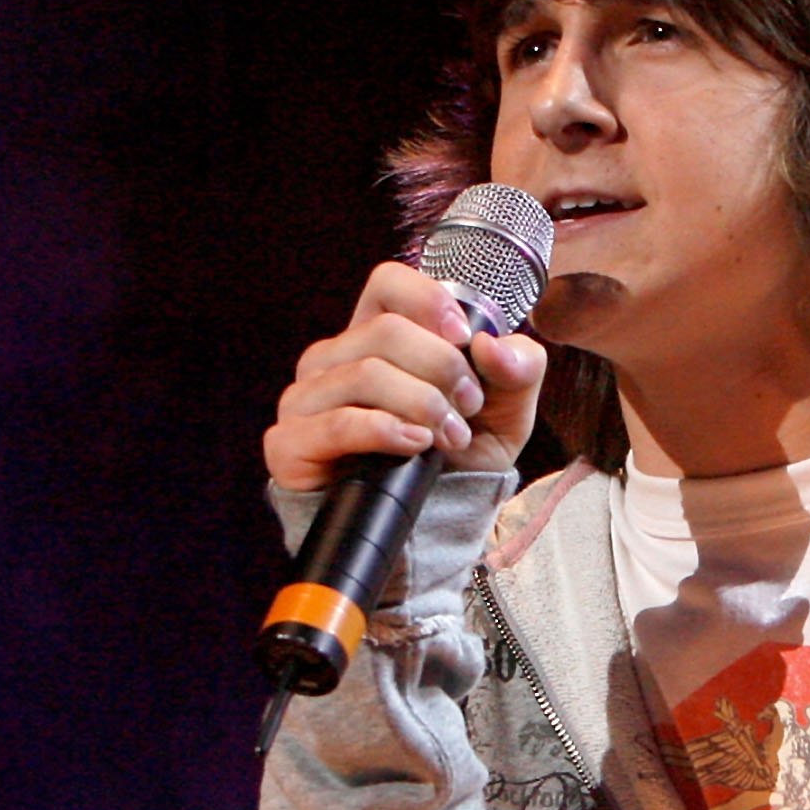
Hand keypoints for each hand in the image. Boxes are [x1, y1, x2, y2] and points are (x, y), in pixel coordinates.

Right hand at [265, 261, 547, 491]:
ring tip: (450, 438)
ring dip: (422, 405)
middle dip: (442, 368)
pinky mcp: (290, 444)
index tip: (463, 338)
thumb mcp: (508, 410)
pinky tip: (415, 445)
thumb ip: (519, 368)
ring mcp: (305, 399)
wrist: (433, 526)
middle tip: (469, 406)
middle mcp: (333, 359)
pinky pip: (337, 422)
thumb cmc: (459, 457)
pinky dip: (386, 431)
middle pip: (385, 331)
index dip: (427, 300)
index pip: (387, 283)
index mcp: (376, 335)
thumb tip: (491, 343)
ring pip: (366, 374)